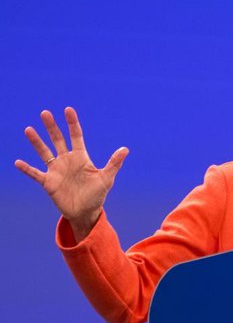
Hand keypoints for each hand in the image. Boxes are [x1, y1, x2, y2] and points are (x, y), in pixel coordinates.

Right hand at [14, 107, 127, 240]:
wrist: (86, 212)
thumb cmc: (97, 194)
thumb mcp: (107, 178)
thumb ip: (114, 163)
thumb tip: (125, 149)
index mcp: (81, 157)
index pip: (76, 136)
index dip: (72, 123)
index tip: (68, 110)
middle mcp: (67, 160)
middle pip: (57, 139)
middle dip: (52, 127)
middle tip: (45, 113)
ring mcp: (56, 170)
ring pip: (44, 152)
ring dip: (36, 142)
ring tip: (29, 130)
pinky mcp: (49, 182)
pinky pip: (35, 173)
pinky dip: (27, 169)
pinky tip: (18, 162)